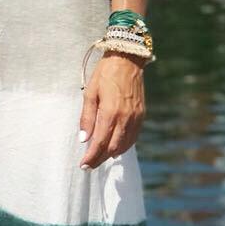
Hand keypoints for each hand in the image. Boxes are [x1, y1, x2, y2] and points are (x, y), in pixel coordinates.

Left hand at [79, 53, 145, 168]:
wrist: (127, 60)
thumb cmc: (105, 74)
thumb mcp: (90, 93)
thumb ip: (87, 117)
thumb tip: (84, 139)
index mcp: (110, 112)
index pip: (99, 143)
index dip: (91, 157)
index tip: (83, 165)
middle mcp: (125, 118)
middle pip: (112, 149)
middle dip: (99, 159)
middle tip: (88, 165)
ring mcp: (135, 118)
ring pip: (124, 146)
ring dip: (111, 155)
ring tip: (99, 158)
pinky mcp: (141, 115)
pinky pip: (133, 137)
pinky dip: (123, 146)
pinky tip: (114, 148)